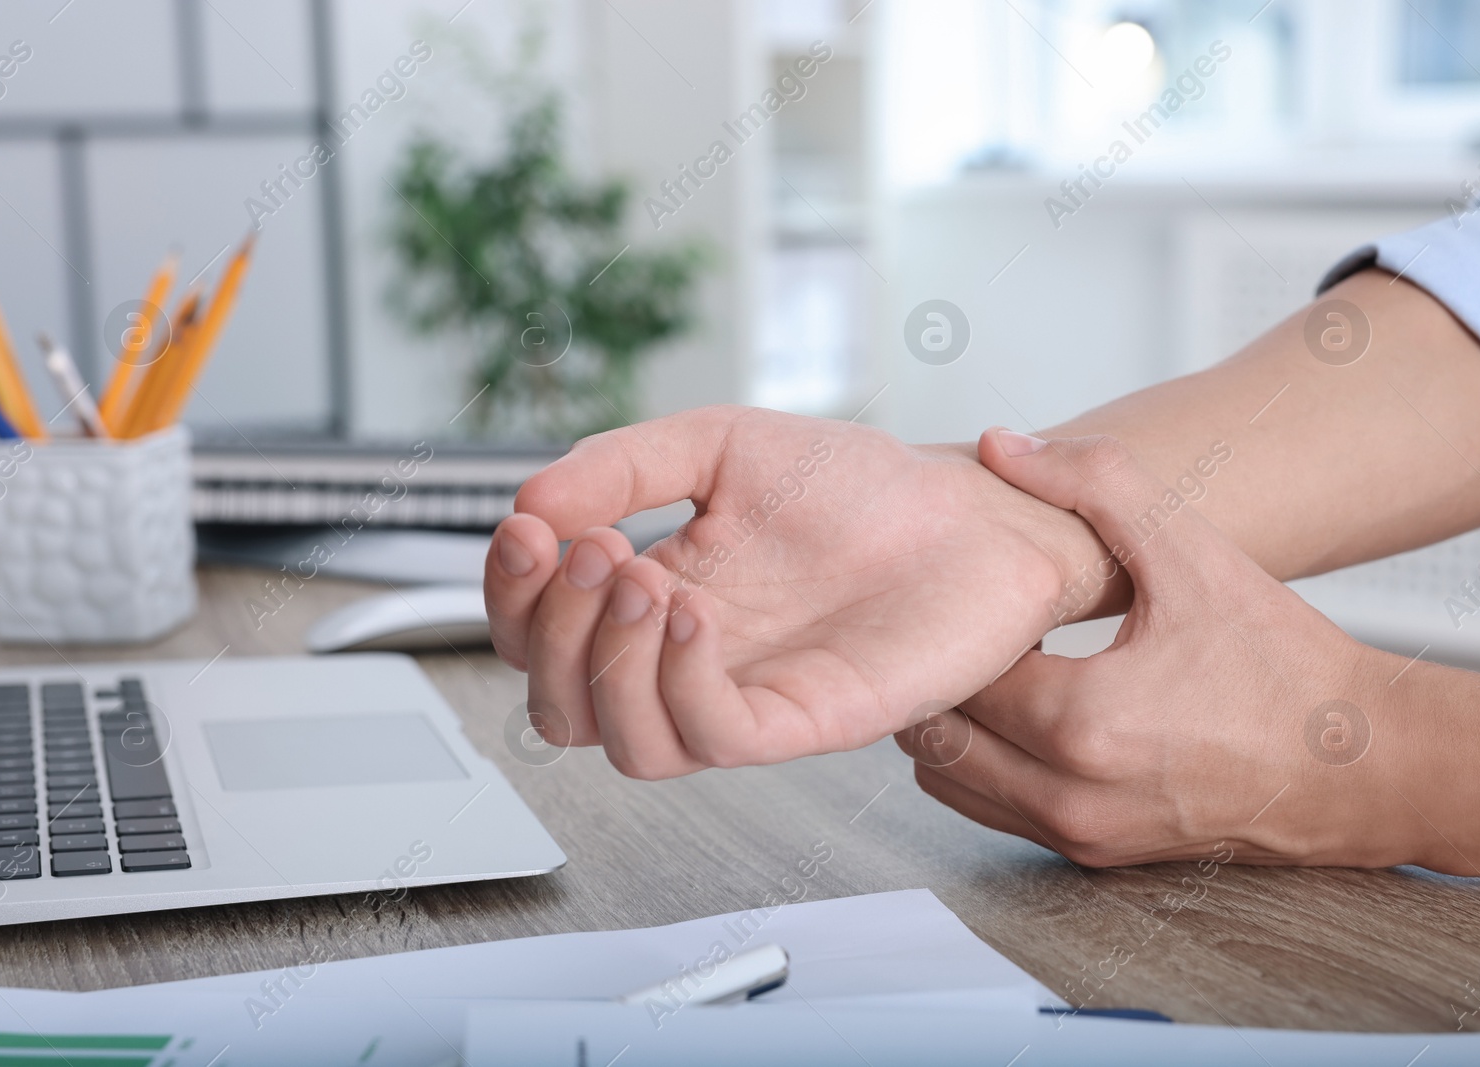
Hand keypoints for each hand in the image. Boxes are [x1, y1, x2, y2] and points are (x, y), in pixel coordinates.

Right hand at [484, 406, 1105, 777]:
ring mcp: (743, 696)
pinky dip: (679, 683)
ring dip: (607, 661)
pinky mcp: (805, 718)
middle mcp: (687, 661)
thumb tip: (531, 503)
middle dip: (549, 630)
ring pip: (624, 742)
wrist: (971, 508)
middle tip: (594, 549)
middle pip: (560, 705)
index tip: (527, 529)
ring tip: (641, 574)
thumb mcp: (719, 444)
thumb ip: (623, 465)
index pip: (539, 635)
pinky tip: (695, 612)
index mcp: (656, 598)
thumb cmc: (858, 486)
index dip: (509, 594)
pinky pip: (711, 737)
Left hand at [899, 429, 1423, 868]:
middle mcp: (1067, 795)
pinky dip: (986, 764)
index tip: (975, 589)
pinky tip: (1026, 710)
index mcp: (1079, 722)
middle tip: (968, 627)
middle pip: (932, 734)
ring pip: (948, 781)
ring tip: (995, 667)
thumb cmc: (1284, 664)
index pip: (952, 670)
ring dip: (953, 724)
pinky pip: (993, 810)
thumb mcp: (1193, 552)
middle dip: (939, 675)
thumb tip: (1002, 446)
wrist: (1363, 765)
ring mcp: (1078, 835)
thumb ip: (1094, 484)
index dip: (953, 622)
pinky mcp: (1093, 857)